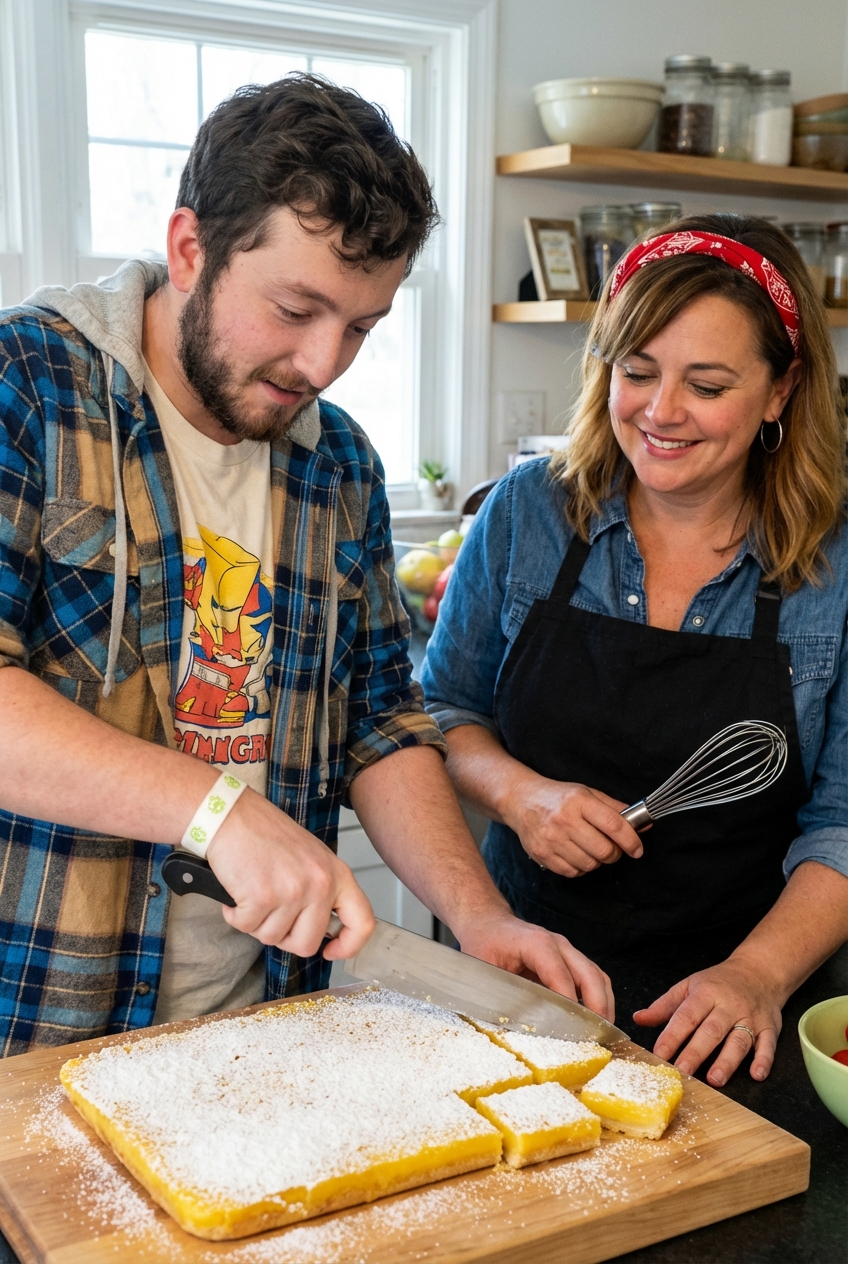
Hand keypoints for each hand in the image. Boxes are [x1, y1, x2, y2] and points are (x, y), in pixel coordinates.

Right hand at [206, 789, 374, 960]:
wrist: (230, 815)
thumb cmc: (265, 834)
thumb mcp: (310, 859)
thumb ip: (323, 892)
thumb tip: (326, 930)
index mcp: (337, 874)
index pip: (362, 922)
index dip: (349, 945)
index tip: (331, 950)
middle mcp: (320, 884)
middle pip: (307, 943)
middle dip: (284, 936)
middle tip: (271, 913)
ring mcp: (292, 891)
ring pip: (272, 938)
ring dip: (256, 922)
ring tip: (253, 891)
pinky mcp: (262, 897)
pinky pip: (246, 927)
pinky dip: (236, 915)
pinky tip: (238, 891)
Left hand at [456, 911, 614, 1020]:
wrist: (487, 923)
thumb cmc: (484, 944)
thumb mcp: (484, 972)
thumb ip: (500, 997)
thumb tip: (515, 1029)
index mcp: (536, 944)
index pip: (560, 976)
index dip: (569, 1005)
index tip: (574, 1031)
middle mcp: (558, 944)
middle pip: (590, 974)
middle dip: (597, 1007)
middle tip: (598, 1038)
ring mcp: (567, 951)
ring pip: (597, 976)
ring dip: (603, 1004)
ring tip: (601, 1034)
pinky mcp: (569, 960)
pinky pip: (592, 978)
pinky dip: (598, 998)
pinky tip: (594, 1020)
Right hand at [509, 776, 643, 876]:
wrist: (521, 800)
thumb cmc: (558, 797)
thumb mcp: (588, 794)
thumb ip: (615, 809)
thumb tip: (644, 825)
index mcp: (579, 801)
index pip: (614, 826)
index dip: (631, 841)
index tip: (637, 849)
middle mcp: (564, 820)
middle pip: (604, 850)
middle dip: (614, 853)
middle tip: (611, 848)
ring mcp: (551, 839)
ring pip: (590, 864)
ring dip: (596, 861)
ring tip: (590, 848)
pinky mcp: (542, 854)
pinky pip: (573, 872)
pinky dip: (580, 867)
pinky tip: (576, 854)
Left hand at [633, 956, 783, 1085]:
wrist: (758, 971)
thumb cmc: (719, 982)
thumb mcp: (689, 986)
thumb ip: (665, 1005)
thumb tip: (639, 1019)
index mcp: (706, 993)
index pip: (686, 1016)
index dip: (672, 1035)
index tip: (659, 1054)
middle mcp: (728, 1005)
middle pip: (711, 1030)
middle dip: (696, 1052)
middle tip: (682, 1071)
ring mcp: (750, 1017)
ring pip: (739, 1040)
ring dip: (728, 1061)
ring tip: (715, 1079)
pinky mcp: (770, 1027)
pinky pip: (768, 1045)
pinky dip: (764, 1060)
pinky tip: (757, 1075)